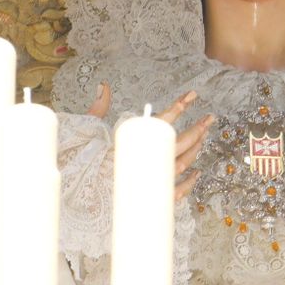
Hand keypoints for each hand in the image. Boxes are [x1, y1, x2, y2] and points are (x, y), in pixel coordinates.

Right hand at [88, 83, 212, 201]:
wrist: (77, 198)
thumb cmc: (82, 163)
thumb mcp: (88, 131)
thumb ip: (99, 108)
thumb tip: (105, 86)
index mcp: (132, 143)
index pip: (161, 121)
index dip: (178, 106)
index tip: (192, 95)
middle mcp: (145, 162)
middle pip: (179, 143)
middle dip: (196, 129)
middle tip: (208, 119)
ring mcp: (150, 181)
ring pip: (181, 164)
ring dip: (195, 150)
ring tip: (203, 138)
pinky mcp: (151, 199)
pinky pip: (176, 191)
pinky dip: (189, 183)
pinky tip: (196, 173)